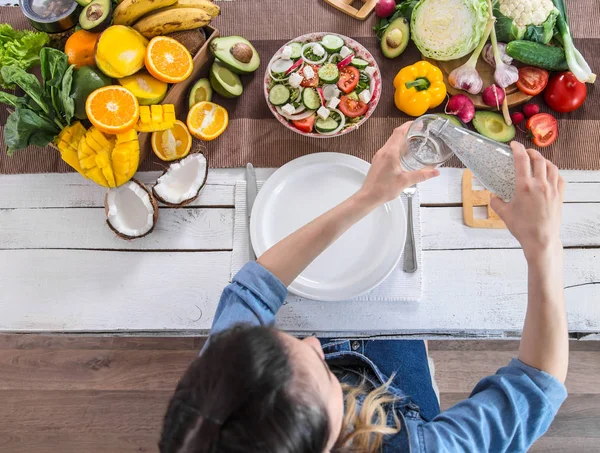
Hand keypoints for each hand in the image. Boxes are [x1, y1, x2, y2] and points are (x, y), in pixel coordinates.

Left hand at [359, 122, 439, 204]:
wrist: (368, 197)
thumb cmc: (383, 189)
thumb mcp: (406, 181)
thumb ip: (422, 175)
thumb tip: (435, 172)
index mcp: (390, 152)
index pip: (399, 132)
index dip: (408, 125)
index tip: (417, 122)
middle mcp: (383, 152)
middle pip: (395, 135)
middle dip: (406, 130)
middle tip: (418, 130)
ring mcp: (379, 156)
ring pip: (391, 142)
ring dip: (401, 139)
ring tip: (413, 140)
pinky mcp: (378, 162)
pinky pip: (388, 149)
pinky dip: (396, 147)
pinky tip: (402, 154)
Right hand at [490, 142, 564, 261]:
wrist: (541, 240)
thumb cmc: (522, 228)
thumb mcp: (504, 214)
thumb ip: (496, 202)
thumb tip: (492, 196)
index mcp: (524, 186)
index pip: (522, 160)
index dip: (517, 149)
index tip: (514, 145)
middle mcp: (540, 185)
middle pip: (538, 159)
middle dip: (531, 152)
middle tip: (525, 152)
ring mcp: (552, 189)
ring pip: (551, 166)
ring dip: (543, 160)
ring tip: (537, 160)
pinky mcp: (559, 196)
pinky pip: (559, 177)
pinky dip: (554, 172)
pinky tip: (549, 174)